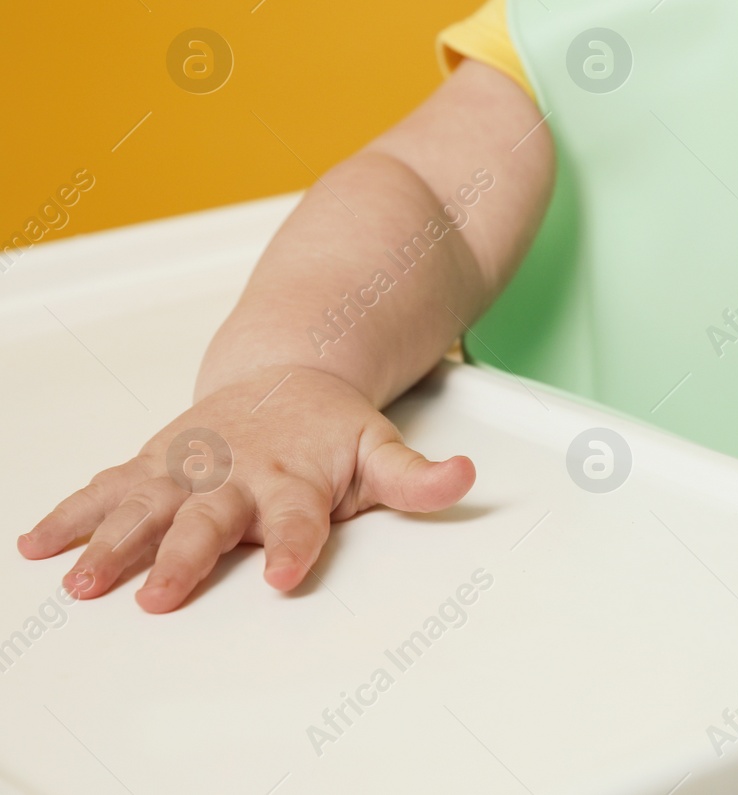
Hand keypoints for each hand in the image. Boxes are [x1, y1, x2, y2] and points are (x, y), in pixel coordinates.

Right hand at [16, 365, 473, 612]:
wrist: (289, 371)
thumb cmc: (332, 428)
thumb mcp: (383, 448)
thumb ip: (418, 476)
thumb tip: (466, 477)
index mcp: (293, 478)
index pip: (299, 519)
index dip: (295, 546)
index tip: (288, 576)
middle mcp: (236, 473)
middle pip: (209, 520)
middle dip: (183, 557)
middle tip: (161, 595)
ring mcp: (189, 468)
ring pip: (146, 506)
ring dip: (113, 542)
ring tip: (84, 580)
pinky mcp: (154, 464)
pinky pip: (108, 490)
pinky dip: (73, 514)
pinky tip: (40, 543)